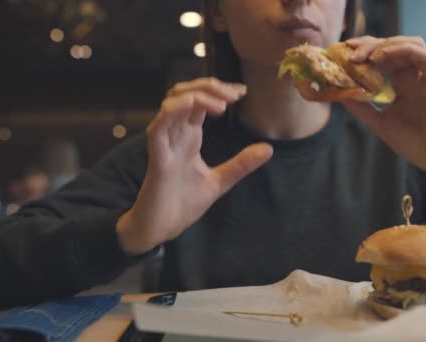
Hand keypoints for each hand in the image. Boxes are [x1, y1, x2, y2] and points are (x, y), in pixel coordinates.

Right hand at [117, 78, 272, 254]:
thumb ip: (241, 164)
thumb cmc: (184, 203)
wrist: (162, 228)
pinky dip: (174, 110)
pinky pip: (159, 125)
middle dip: (210, 86)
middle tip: (235, 95)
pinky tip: (194, 106)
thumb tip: (268, 148)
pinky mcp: (157, 157)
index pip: (201, 100)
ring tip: (222, 105)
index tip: (242, 92)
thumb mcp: (220, 181)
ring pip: (172, 102)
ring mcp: (165, 143)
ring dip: (198, 95)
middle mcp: (175, 134)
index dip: (219, 90)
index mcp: (188, 136)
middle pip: (186, 93)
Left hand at [341, 36, 425, 171]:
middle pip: (393, 45)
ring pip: (410, 43)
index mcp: (401, 83)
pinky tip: (383, 56)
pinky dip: (403, 49)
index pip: (383, 55)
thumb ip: (360, 107)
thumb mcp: (378, 122)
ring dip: (387, 43)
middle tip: (350, 51)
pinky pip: (423, 55)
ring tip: (367, 55)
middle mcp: (413, 75)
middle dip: (370, 44)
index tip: (343, 52)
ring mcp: (425, 76)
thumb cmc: (411, 141)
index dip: (364, 49)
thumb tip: (338, 93)